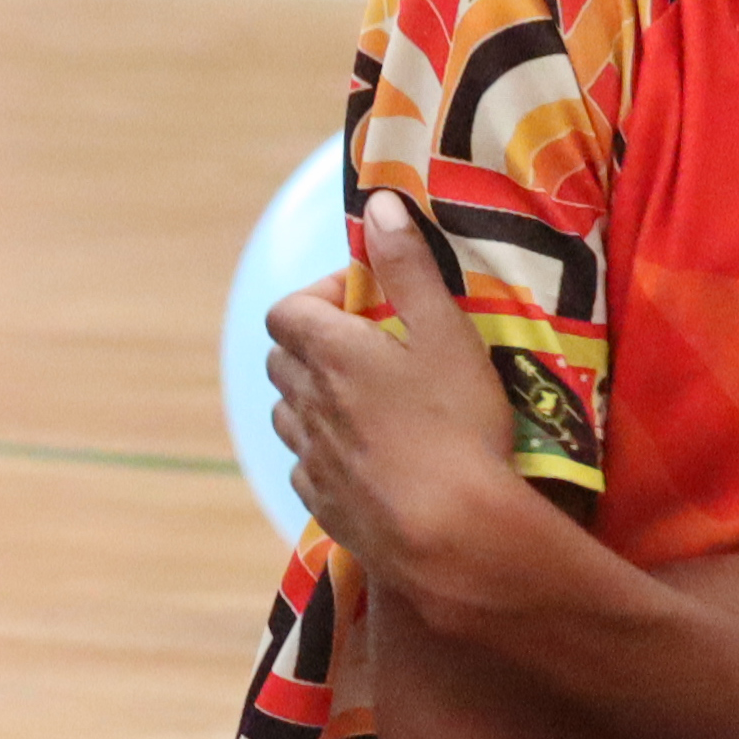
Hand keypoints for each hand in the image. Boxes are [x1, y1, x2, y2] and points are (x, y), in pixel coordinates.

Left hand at [271, 196, 574, 621]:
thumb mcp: (445, 332)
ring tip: (369, 403)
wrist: (453, 535)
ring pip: (289, 413)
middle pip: (282, 359)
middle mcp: (304, 402)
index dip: (318, 298)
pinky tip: (368, 460)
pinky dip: (326, 452)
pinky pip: (308, 466)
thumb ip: (408, 267)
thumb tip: (379, 202)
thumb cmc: (456, 425)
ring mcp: (309, 457)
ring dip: (315, 399)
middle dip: (315, 345)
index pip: (286, 309)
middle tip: (371, 350)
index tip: (365, 302)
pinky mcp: (322, 504)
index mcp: (327, 353)